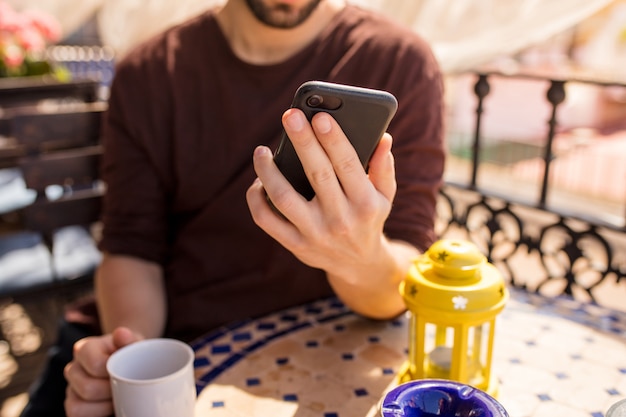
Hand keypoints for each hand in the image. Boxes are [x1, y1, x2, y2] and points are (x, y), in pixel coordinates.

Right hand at [64, 327, 142, 416]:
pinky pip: (77, 416)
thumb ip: (129, 339)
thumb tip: (121, 333)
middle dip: (112, 392)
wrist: (128, 362)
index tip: (127, 372)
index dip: (114, 374)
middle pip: (88, 388)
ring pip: (79, 407)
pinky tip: (110, 407)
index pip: (96, 366)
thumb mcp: (134, 343)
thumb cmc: (130, 352)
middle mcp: (72, 368)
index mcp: (84, 349)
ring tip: (119, 398)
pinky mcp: (72, 405)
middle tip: (127, 388)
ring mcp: (70, 388)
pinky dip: (97, 415)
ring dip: (104, 407)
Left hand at [247, 108, 396, 283]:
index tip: (320, 116)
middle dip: (303, 142)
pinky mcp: (295, 245)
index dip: (333, 139)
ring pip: (284, 198)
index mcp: (365, 203)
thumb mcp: (385, 196)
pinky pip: (267, 221)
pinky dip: (257, 200)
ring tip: (262, 151)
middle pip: (317, 174)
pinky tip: (258, 181)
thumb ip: (383, 167)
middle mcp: (341, 219)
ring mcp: (315, 234)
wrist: (359, 265)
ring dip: (269, 171)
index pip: (348, 165)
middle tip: (290, 116)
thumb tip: (382, 136)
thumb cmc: (369, 218)